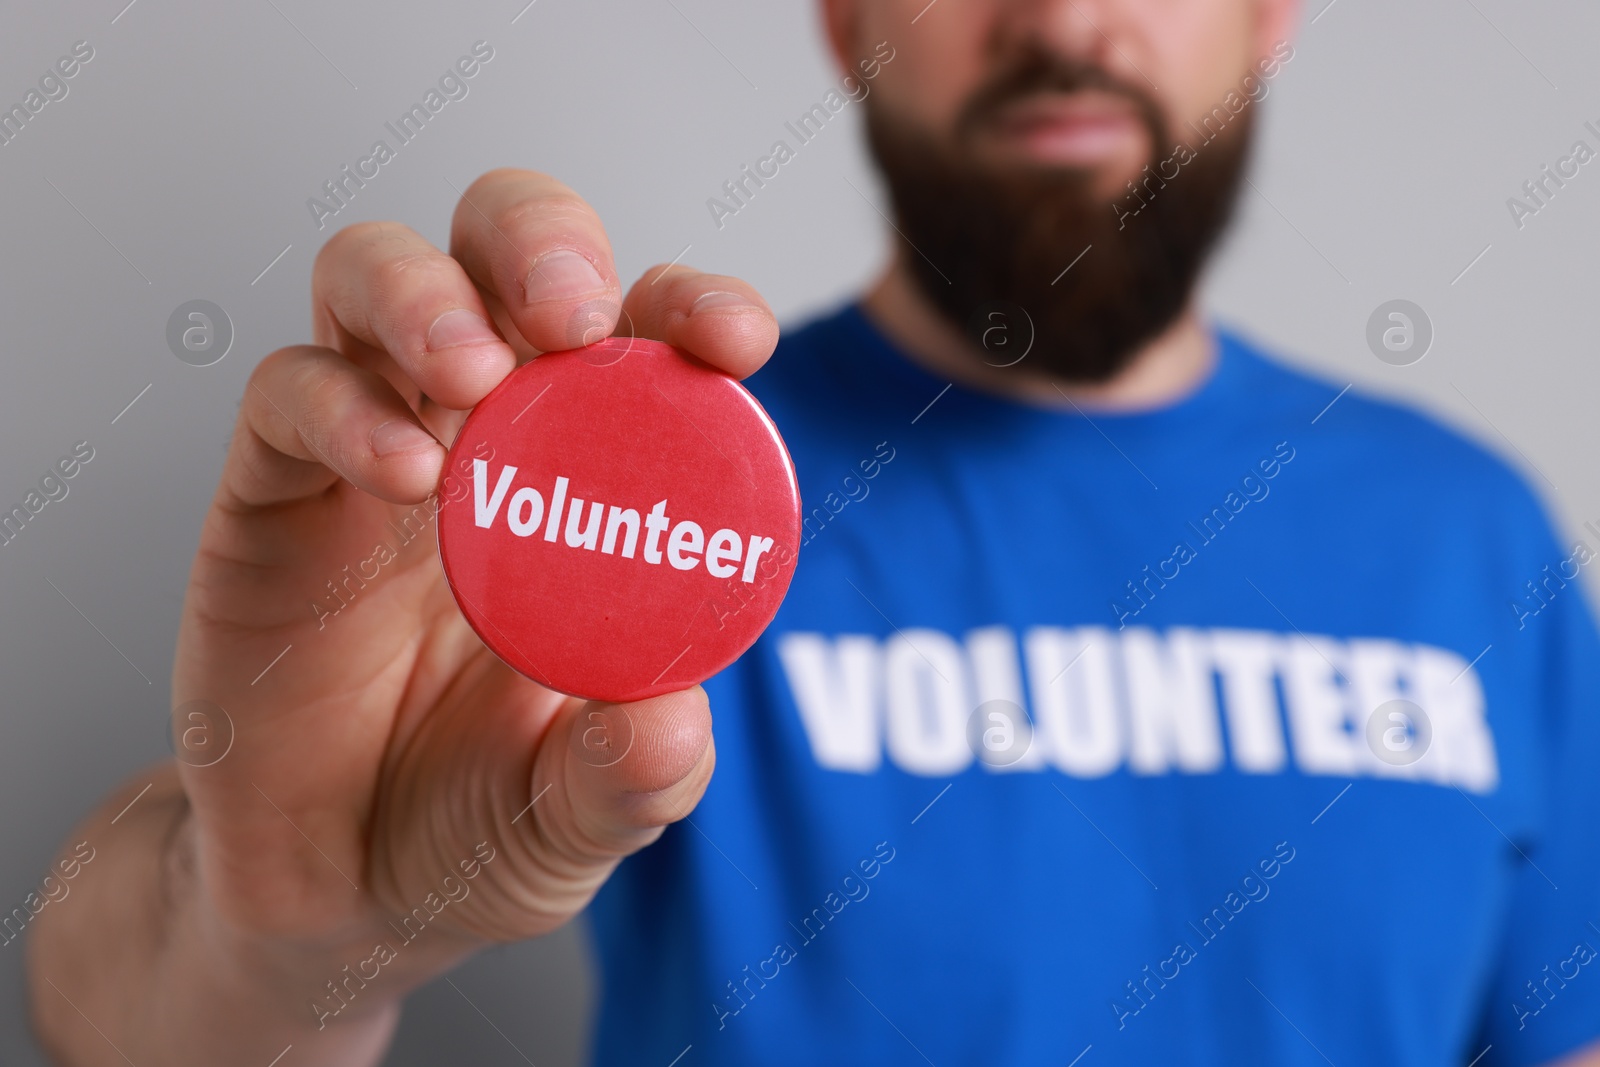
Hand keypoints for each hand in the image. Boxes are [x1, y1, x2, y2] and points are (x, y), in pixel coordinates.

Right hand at [169, 169, 775, 1037]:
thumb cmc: (479, 823)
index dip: (691, 305)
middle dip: (543, 243)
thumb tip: (672, 721)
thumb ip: (632, 777)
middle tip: (574, 315)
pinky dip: (343, 411)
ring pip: (374, 277)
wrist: (335, 893)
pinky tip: (405, 473)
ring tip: (472, 372)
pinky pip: (288, 396)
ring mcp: (368, 448)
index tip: (735, 341)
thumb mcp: (579, 818)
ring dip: (428, 295)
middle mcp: (483, 432)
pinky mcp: (270, 494)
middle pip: (502, 248)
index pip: (644, 338)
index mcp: (591, 475)